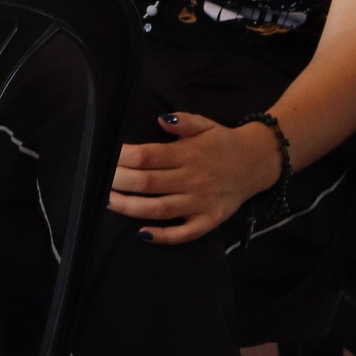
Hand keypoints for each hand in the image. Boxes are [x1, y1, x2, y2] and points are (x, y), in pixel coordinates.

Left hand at [108, 112, 283, 243]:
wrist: (257, 162)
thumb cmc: (221, 142)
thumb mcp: (204, 124)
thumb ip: (182, 121)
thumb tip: (161, 119)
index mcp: (187, 154)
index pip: (147, 156)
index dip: (122, 157)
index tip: (105, 155)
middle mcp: (193, 179)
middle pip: (147, 183)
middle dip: (117, 182)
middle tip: (98, 180)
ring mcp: (201, 202)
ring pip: (159, 209)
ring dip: (130, 207)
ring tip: (108, 202)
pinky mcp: (210, 220)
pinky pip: (185, 233)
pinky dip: (164, 236)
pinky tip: (142, 234)